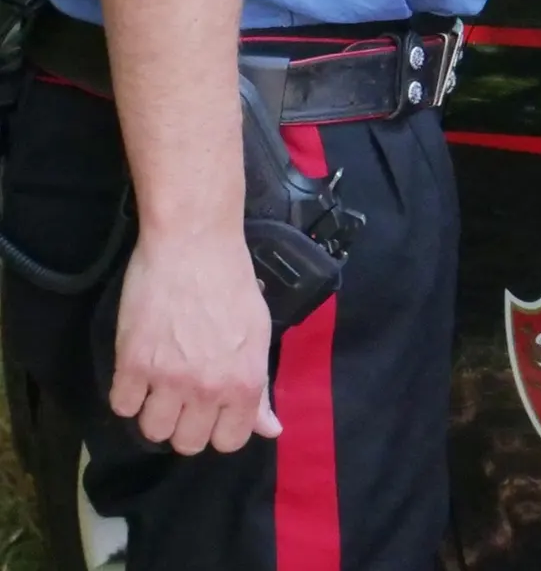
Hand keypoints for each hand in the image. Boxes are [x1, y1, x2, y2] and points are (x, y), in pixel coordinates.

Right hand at [110, 226, 279, 453]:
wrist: (194, 245)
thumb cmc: (232, 284)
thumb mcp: (258, 335)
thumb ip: (260, 388)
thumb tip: (271, 429)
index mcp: (244, 382)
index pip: (230, 441)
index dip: (221, 427)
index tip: (215, 410)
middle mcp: (207, 388)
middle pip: (188, 443)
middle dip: (188, 424)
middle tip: (186, 396)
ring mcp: (167, 379)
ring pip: (153, 431)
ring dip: (155, 413)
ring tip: (161, 385)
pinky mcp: (132, 364)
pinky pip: (121, 406)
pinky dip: (128, 394)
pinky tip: (139, 373)